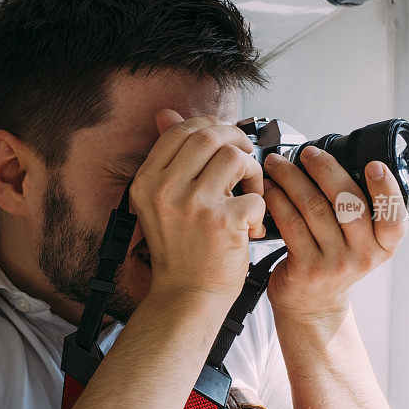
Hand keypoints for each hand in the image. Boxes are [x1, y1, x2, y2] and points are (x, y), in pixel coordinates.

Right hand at [130, 109, 265, 306]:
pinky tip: (252, 226)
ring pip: (235, 158)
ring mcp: (193, 206)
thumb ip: (169, 158)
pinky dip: (261, 208)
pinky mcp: (222, 223)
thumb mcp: (161, 200)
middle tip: (245, 160)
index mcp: (147, 181)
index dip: (210, 127)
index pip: (180, 131)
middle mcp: (165, 190)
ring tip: (250, 195)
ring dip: (252, 173)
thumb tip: (166, 112)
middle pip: (210, 136)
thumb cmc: (180, 250)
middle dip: (236, 141)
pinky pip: (255, 194)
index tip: (224, 140)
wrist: (187, 296)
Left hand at [263, 146, 407, 320]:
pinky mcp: (307, 267)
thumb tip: (336, 162)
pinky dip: (278, 200)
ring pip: (314, 208)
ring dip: (292, 179)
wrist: (312, 306)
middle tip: (308, 153)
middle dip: (325, 169)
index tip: (374, 164)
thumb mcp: (360, 244)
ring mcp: (335, 263)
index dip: (387, 189)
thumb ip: (362, 212)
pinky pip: (291, 224)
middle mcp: (363, 255)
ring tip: (278, 165)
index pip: (394, 217)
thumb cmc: (334, 264)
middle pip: (348, 202)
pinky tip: (270, 189)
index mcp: (383, 245)